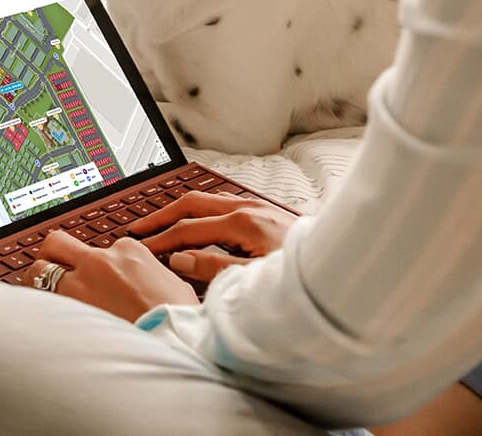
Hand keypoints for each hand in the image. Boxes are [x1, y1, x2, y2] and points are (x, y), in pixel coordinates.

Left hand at [20, 228, 198, 320]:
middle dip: (51, 254)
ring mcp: (80, 282)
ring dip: (38, 279)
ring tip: (42, 293)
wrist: (173, 340)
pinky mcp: (69, 309)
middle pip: (56, 242)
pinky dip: (38, 306)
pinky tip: (41, 316)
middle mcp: (100, 260)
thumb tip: (148, 284)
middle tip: (53, 268)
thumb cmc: (179, 318)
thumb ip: (150, 276)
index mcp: (128, 250)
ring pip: (38, 268)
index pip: (99, 246)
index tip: (98, 278)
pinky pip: (40, 301)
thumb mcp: (173, 284)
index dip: (96, 264)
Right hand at [128, 191, 297, 281]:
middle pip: (192, 202)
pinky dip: (202, 210)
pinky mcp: (266, 212)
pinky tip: (199, 221)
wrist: (343, 264)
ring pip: (207, 200)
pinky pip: (223, 203)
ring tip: (161, 222)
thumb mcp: (255, 280)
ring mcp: (257, 207)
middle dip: (162, 214)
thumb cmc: (303, 276)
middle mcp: (247, 207)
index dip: (160, 240)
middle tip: (138, 226)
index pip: (187, 229)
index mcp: (242, 223)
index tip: (140, 248)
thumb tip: (180, 259)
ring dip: (181, 210)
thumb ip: (215, 269)